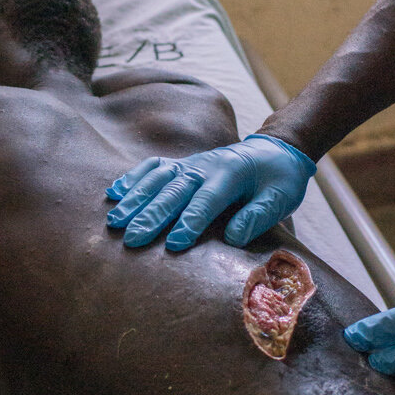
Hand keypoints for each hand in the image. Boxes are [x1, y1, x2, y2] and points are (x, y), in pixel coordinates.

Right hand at [105, 134, 316, 250]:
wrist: (274, 149)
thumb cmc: (278, 180)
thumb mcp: (281, 197)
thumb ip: (259, 215)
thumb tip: (234, 236)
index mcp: (231, 174)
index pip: (207, 200)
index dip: (190, 222)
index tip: (173, 244)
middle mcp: (205, 165)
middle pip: (174, 191)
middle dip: (152, 215)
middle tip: (132, 239)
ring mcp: (190, 163)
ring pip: (157, 179)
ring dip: (135, 199)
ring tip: (115, 221)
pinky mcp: (181, 165)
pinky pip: (153, 167)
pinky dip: (132, 179)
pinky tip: (113, 193)